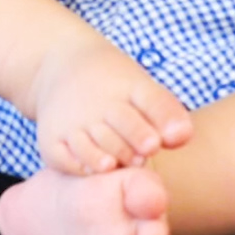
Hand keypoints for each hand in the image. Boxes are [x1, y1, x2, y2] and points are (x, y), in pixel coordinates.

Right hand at [31, 34, 191, 175]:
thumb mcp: (142, 87)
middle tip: (140, 157)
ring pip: (94, 150)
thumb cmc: (114, 85)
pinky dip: (80, 167)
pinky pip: (67, 161)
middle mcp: (98, 104)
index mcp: (129, 88)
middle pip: (120, 133)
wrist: (61, 64)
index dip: (152, 126)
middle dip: (131, 146)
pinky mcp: (52, 139)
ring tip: (114, 164)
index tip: (154, 144)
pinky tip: (92, 170)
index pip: (147, 106)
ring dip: (107, 160)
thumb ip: (166, 113)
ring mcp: (72, 122)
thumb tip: (183, 138)